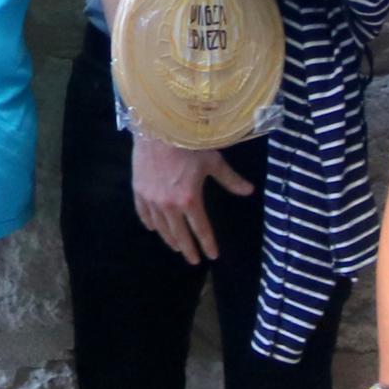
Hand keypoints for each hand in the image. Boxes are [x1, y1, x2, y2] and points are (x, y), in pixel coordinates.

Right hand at [131, 130, 254, 264]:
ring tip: (176, 247)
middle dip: (188, 249)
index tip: (212, 256)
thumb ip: (230, 180)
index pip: (200, 229)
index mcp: (189, 199)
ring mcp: (151, 199)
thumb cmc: (189, 144)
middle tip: (193, 260)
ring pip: (161, 227)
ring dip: (170, 239)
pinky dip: (149, 223)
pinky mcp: (139, 190)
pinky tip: (153, 228)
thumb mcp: (214, 162)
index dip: (207, 244)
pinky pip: (143, 213)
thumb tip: (249, 191)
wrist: (158, 128)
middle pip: (179, 234)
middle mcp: (169, 205)